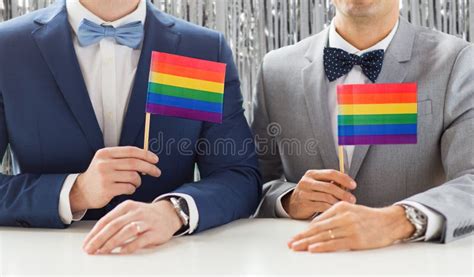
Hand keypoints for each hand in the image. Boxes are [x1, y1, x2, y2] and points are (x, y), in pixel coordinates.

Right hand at [70, 147, 160, 211]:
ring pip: (133, 176)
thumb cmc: (99, 176)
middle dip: (149, 168)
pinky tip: (128, 189)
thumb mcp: (106, 161)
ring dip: (138, 181)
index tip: (155, 160)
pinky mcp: (107, 189)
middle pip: (134, 163)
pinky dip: (132, 189)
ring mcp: (105, 176)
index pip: (131, 151)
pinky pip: (128, 188)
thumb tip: (146, 158)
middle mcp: (104, 163)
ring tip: (135, 183)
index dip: (146, 154)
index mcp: (105, 153)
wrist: (81, 192)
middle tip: (157, 172)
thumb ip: (123, 158)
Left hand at [83, 200, 182, 254]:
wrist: (169, 213)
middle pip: (114, 225)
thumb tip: (96, 237)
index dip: (94, 233)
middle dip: (99, 239)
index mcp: (126, 207)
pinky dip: (130, 245)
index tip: (86, 244)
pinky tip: (121, 251)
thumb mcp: (129, 213)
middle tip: (90, 250)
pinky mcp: (155, 231)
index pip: (106, 220)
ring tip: (103, 251)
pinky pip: (141, 239)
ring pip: (126, 230)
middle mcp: (136, 212)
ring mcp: (146, 221)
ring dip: (112, 242)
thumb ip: (115, 222)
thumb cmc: (145, 216)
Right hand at [282, 170, 356, 219]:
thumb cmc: (310, 193)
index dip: (344, 178)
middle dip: (343, 193)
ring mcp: (304, 193)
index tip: (353, 185)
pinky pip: (322, 206)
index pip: (331, 173)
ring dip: (339, 202)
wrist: (293, 204)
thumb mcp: (318, 184)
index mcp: (312, 174)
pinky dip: (331, 208)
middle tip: (352, 199)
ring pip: (327, 197)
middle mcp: (307, 182)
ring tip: (345, 205)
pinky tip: (336, 210)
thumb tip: (348, 186)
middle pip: (329, 186)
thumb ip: (331, 183)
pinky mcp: (304, 204)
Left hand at [288, 202, 414, 252]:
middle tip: (291, 243)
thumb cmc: (370, 219)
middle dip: (302, 236)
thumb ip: (335, 217)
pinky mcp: (355, 238)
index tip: (295, 236)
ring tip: (297, 247)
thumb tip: (318, 227)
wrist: (390, 222)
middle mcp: (343, 216)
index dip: (305, 230)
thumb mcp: (351, 211)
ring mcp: (349, 227)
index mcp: (340, 207)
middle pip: (317, 228)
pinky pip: (335, 243)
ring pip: (323, 235)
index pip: (318, 221)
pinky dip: (322, 246)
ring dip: (308, 242)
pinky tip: (313, 249)